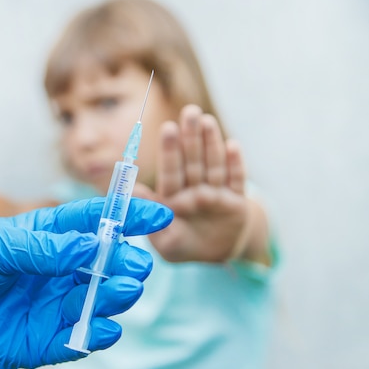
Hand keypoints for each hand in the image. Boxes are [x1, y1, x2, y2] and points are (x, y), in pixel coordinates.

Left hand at [0, 197, 172, 368]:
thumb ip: (42, 247)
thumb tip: (92, 245)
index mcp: (38, 238)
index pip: (90, 223)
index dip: (125, 217)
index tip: (158, 213)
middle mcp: (48, 271)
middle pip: (99, 264)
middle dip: (121, 262)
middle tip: (136, 264)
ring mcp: (44, 306)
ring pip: (93, 300)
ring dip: (114, 295)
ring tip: (124, 288)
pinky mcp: (37, 342)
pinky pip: (75, 339)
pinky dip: (95, 334)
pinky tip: (107, 327)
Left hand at [135, 105, 249, 261]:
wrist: (214, 256)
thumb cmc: (182, 245)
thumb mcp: (164, 240)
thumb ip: (150, 215)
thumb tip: (132, 190)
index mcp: (173, 198)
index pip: (171, 171)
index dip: (170, 150)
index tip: (167, 128)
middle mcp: (194, 191)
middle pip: (192, 160)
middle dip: (190, 136)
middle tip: (189, 111)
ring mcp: (215, 194)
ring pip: (213, 165)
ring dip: (211, 143)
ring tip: (206, 121)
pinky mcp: (236, 201)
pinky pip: (236, 180)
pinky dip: (235, 164)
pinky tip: (232, 145)